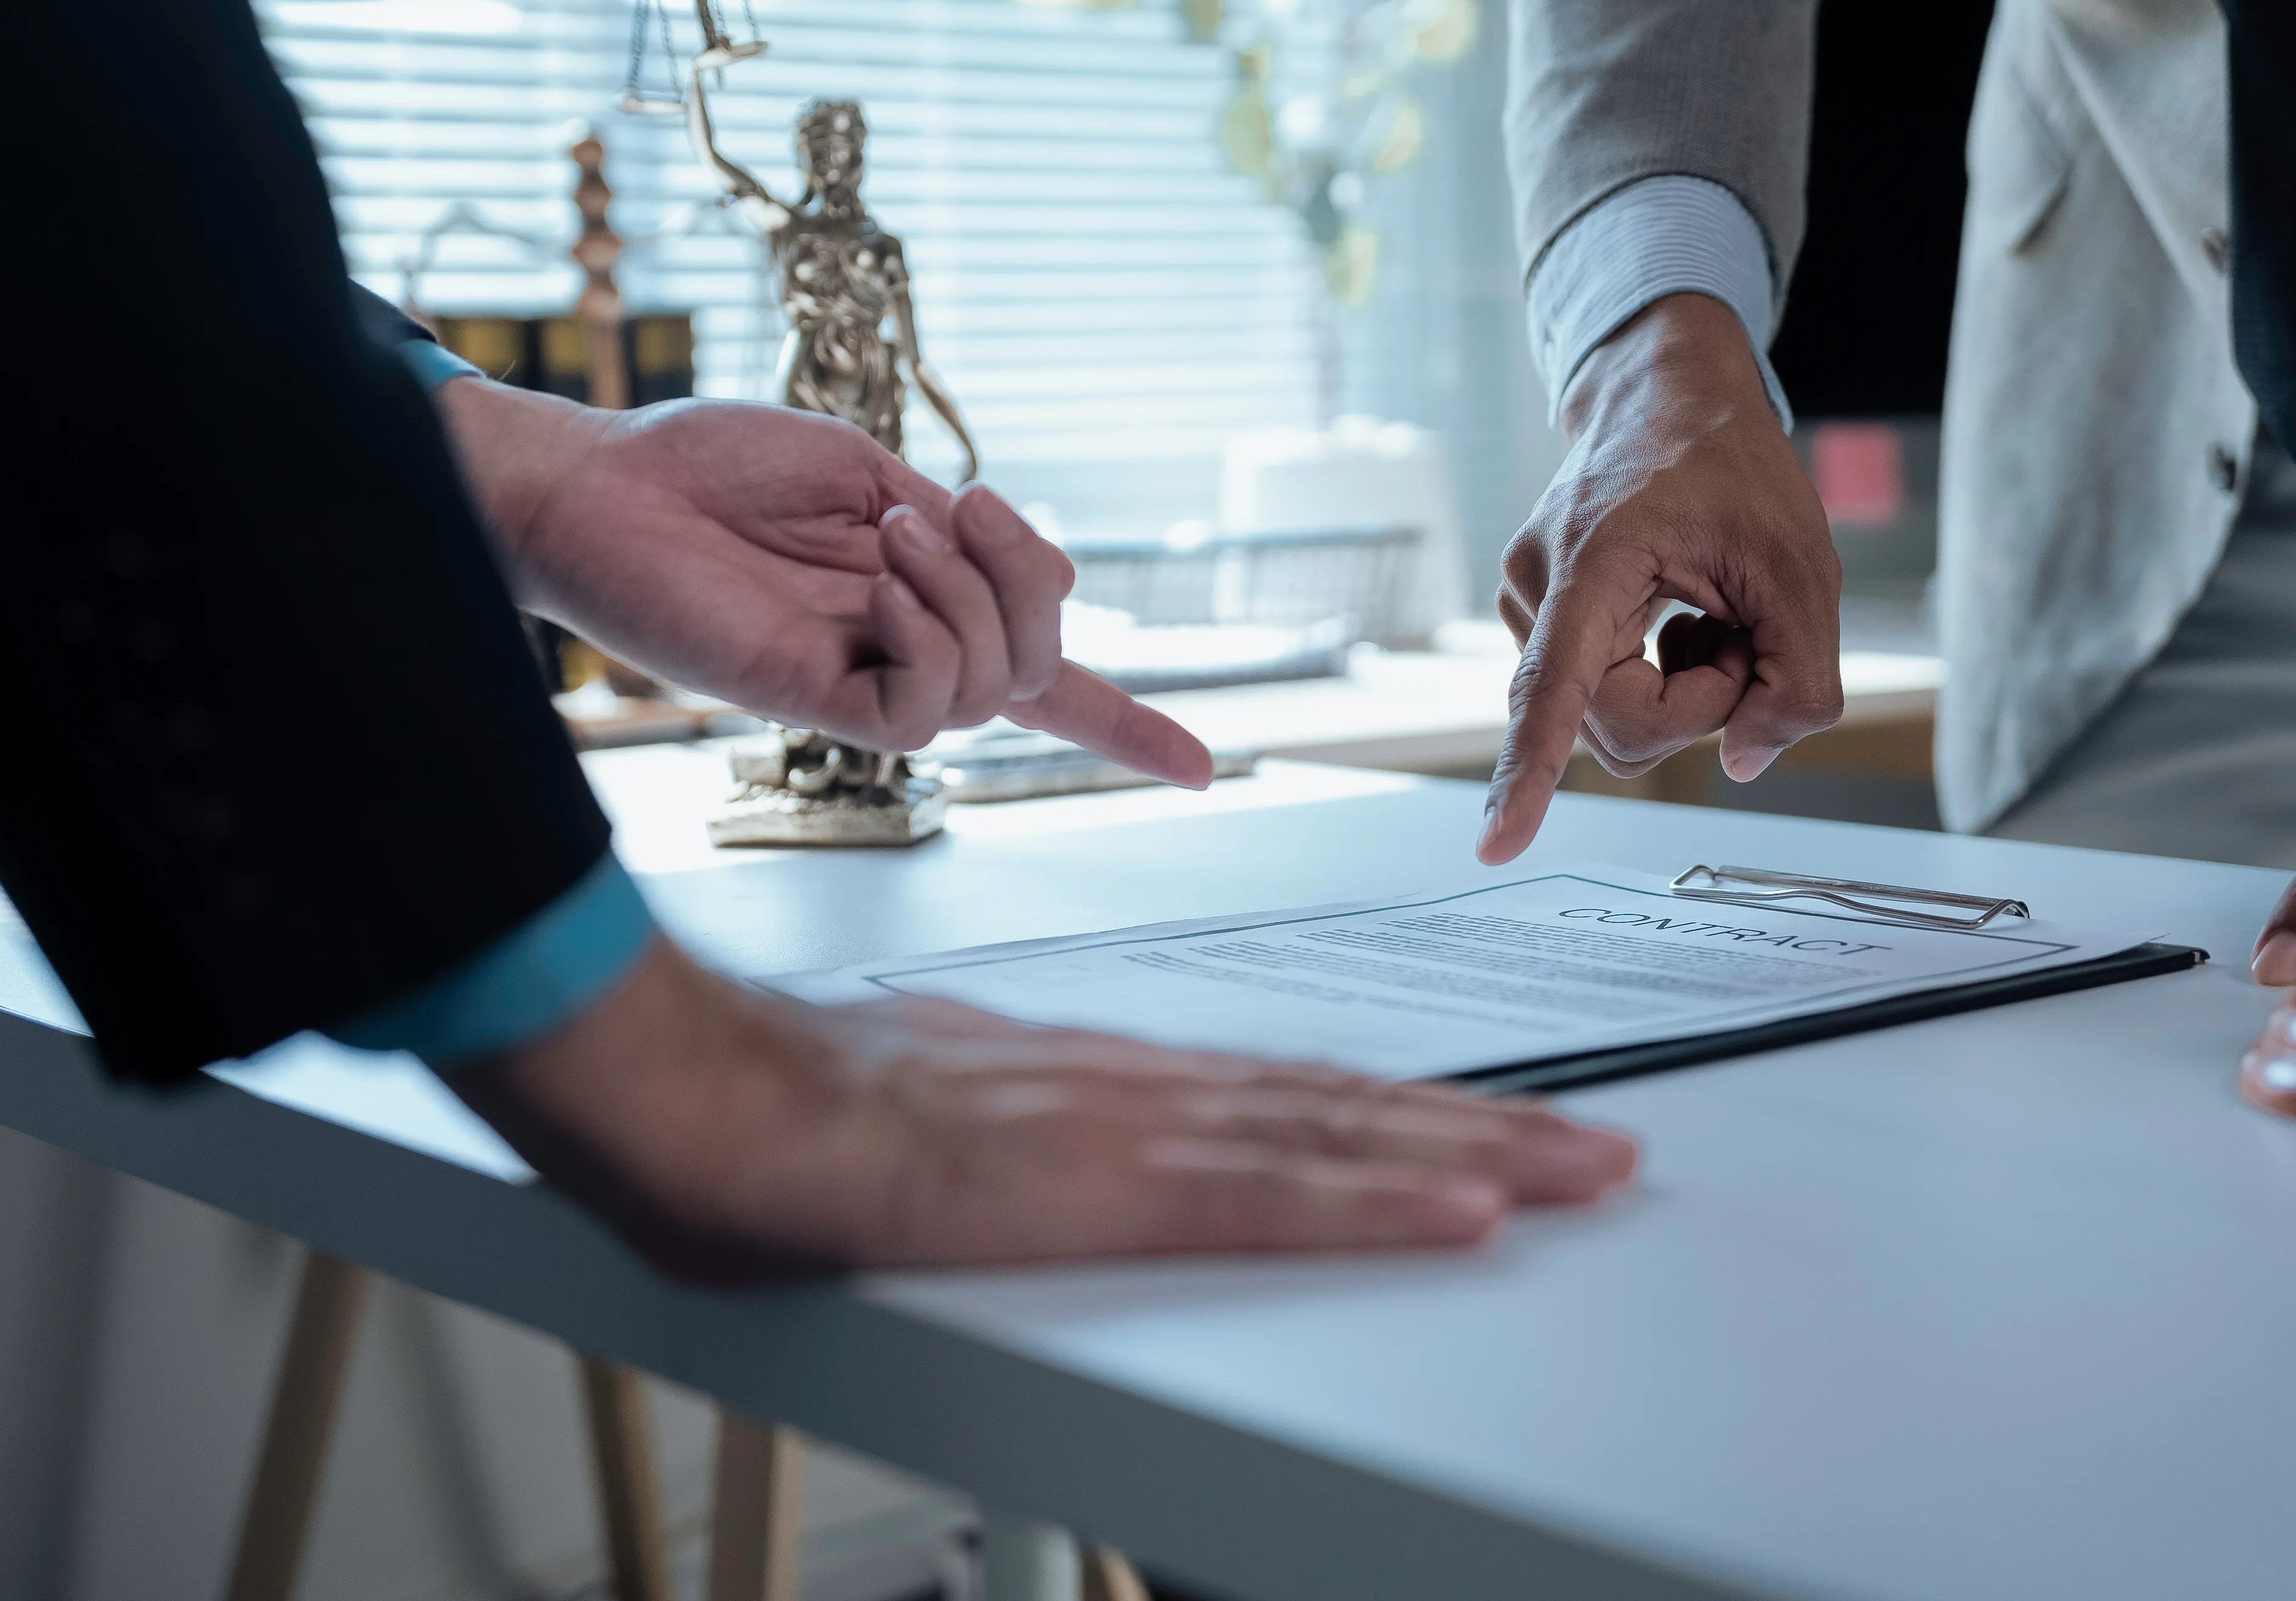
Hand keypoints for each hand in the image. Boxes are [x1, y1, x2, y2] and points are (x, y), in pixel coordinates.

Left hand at [433, 381, 1208, 785]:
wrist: (603, 484)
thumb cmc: (708, 466)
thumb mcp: (866, 469)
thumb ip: (954, 531)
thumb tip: (1033, 578)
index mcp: (920, 604)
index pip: (1041, 680)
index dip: (1125, 723)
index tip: (1202, 766)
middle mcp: (901, 656)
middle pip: (1041, 663)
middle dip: (1032, 579)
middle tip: (957, 509)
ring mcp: (861, 684)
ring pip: (994, 685)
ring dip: (970, 594)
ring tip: (893, 535)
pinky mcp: (815, 704)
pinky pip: (927, 710)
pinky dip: (928, 637)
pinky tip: (876, 589)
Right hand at [445, 939, 1639, 1276]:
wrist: (689, 1087)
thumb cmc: (782, 1111)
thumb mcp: (926, 1106)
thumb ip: (1009, 1118)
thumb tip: (1040, 1135)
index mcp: (1098, 1085)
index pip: (1285, 1101)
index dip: (1405, 1120)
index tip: (1502, 1137)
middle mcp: (1130, 1092)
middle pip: (1339, 1112)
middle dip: (1484, 1135)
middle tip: (1605, 1156)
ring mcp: (1113, 1131)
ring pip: (1327, 1142)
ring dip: (1467, 1158)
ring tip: (1582, 1175)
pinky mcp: (1078, 1186)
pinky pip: (1255, 1197)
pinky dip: (1368, 1200)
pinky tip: (1459, 1210)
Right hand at [1480, 294, 1842, 862]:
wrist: (1667, 394)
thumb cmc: (1731, 465)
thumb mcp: (1804, 566)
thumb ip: (1799, 679)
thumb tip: (1747, 762)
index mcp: (1592, 561)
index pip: (1553, 688)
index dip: (1528, 774)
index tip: (1498, 845)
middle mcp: (1537, 587)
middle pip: (1617, 727)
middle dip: (1700, 701)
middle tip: (1743, 631)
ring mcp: (1527, 603)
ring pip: (1611, 716)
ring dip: (1682, 684)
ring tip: (1707, 608)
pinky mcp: (1537, 617)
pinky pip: (1602, 694)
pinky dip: (1658, 672)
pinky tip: (1678, 615)